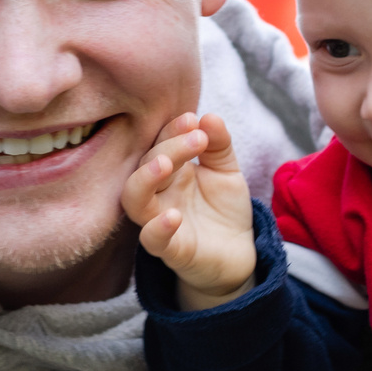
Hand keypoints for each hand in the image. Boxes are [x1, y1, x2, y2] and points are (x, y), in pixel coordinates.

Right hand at [123, 112, 255, 307]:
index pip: (160, 142)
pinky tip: (173, 215)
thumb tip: (209, 117)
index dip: (172, 130)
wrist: (238, 253)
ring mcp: (159, 220)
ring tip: (165, 164)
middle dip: (167, 147)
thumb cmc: (223, 209)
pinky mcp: (170, 250)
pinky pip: (152, 240)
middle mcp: (159, 193)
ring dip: (145, 179)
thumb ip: (219, 145)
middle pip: (146, 165)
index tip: (192, 119)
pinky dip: (158, 228)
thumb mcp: (227, 171)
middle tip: (195, 137)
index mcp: (170, 170)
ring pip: (133, 199)